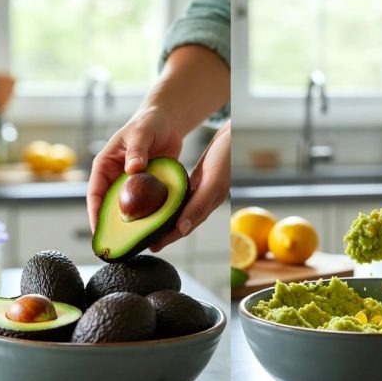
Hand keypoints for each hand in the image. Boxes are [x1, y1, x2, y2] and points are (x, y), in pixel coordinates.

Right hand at [87, 108, 184, 232]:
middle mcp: (115, 177)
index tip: (99, 231)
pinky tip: (153, 229)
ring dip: (130, 224)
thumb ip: (137, 151)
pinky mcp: (147, 187)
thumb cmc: (148, 123)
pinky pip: (146, 205)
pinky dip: (148, 216)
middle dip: (111, 226)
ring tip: (134, 244)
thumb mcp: (140, 134)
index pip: (95, 193)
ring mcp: (131, 184)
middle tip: (115, 246)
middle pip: (109, 206)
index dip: (95, 213)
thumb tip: (132, 169)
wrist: (167, 122)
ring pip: (128, 208)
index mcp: (105, 165)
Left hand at [150, 121, 229, 251]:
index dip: (169, 237)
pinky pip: (181, 194)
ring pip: (180, 209)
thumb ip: (199, 205)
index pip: (185, 226)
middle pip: (181, 221)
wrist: (237, 134)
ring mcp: (202, 190)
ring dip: (165, 217)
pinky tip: (158, 201)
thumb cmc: (227, 155)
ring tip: (148, 224)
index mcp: (208, 203)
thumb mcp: (213, 182)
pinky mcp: (199, 179)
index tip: (152, 246)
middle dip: (164, 231)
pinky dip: (168, 200)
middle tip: (144, 240)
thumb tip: (181, 229)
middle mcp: (204, 199)